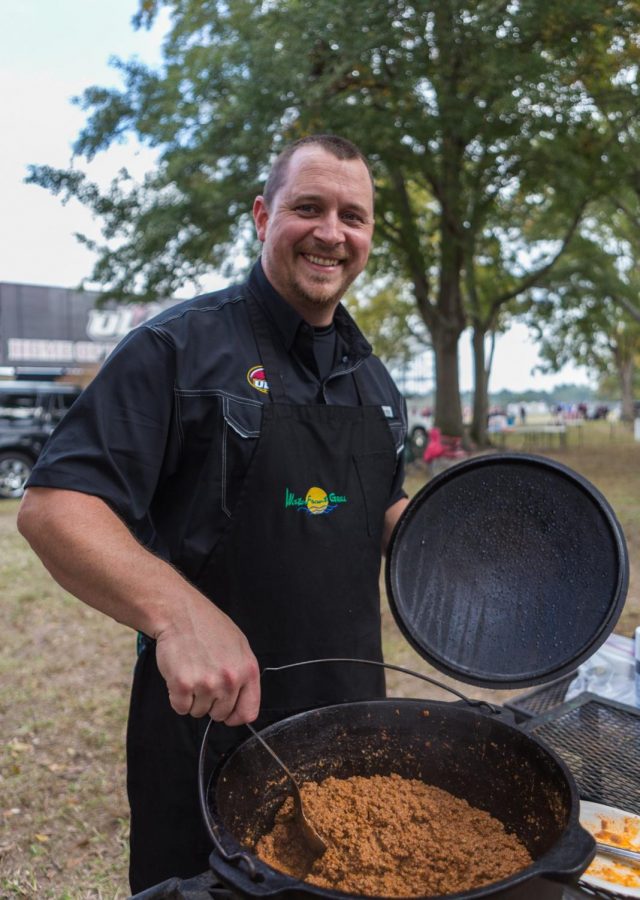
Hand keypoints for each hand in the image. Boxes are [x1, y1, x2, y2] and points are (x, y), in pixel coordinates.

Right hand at [154, 596, 260, 725]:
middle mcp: (230, 680)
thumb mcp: (239, 646)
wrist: (180, 613)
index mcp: (248, 670)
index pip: (248, 712)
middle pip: (220, 715)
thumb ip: (242, 675)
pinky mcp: (183, 685)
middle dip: (210, 703)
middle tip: (203, 678)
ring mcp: (206, 684)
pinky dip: (177, 697)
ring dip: (193, 698)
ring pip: (198, 712)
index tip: (226, 711)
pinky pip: (180, 708)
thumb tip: (239, 703)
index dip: (235, 715)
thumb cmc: (208, 627)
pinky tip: (179, 675)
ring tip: (191, 671)